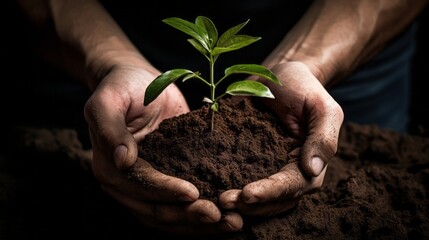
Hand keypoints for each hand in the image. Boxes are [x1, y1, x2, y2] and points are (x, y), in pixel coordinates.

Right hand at [84, 64, 242, 233]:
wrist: (137, 82)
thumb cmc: (122, 87)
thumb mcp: (109, 99)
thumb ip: (109, 127)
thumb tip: (122, 160)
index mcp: (110, 167)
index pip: (140, 185)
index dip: (165, 192)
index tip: (193, 193)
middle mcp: (126, 185)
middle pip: (156, 210)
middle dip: (188, 216)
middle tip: (221, 216)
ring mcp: (146, 188)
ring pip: (171, 217)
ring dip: (200, 224)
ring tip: (231, 223)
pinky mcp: (166, 183)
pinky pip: (181, 207)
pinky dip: (201, 215)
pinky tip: (226, 217)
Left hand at [219, 61, 342, 215]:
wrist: (279, 75)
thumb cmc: (303, 89)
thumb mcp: (321, 107)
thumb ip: (323, 138)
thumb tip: (312, 170)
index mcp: (310, 164)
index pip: (291, 186)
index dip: (270, 193)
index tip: (247, 194)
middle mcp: (290, 173)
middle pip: (273, 200)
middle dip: (250, 204)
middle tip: (224, 201)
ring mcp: (268, 169)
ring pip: (256, 198)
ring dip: (238, 203)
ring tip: (217, 200)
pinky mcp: (249, 162)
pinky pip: (239, 179)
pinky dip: (226, 186)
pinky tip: (210, 188)